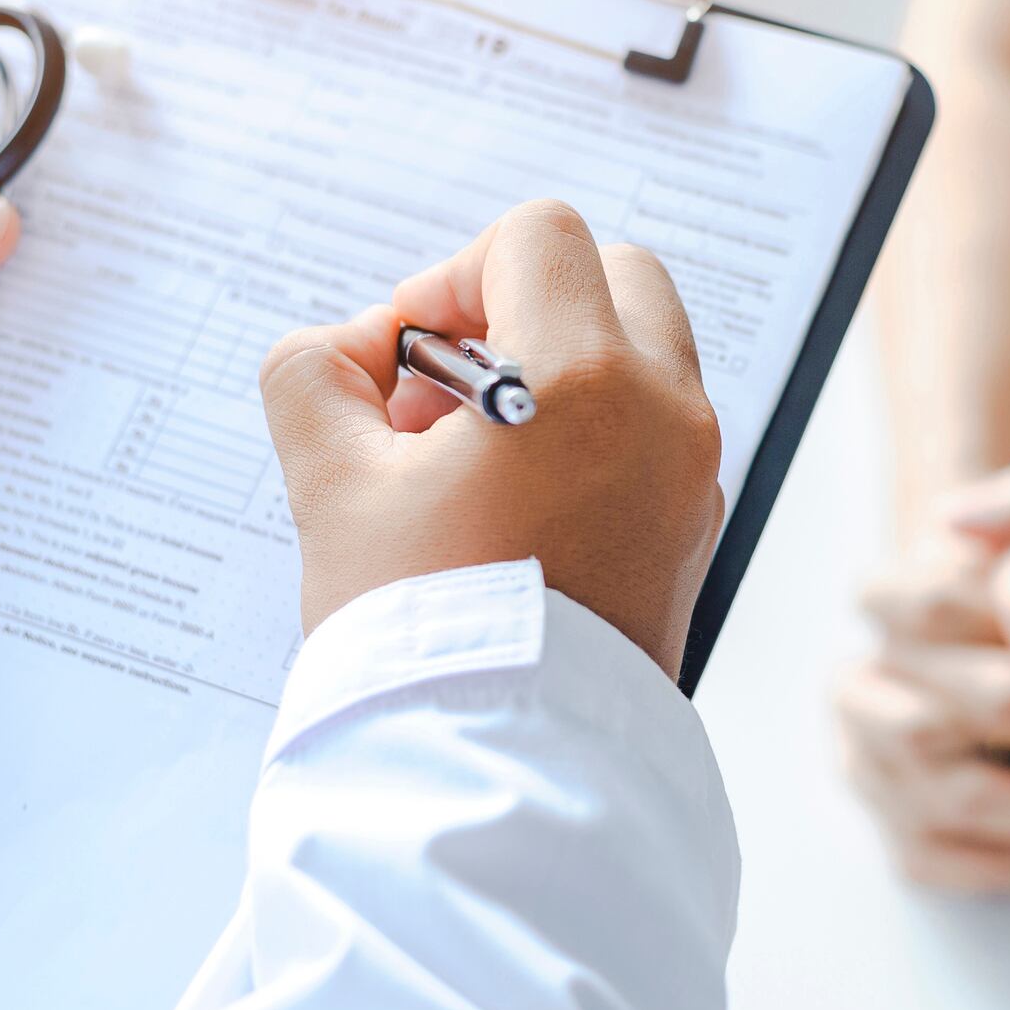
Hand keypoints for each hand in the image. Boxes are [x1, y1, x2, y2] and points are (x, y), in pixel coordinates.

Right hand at [259, 200, 724, 674]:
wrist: (502, 772)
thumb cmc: (419, 631)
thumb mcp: (328, 484)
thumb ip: (314, 374)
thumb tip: (357, 348)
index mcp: (586, 377)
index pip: (538, 237)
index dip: (453, 273)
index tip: (406, 354)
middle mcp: (666, 410)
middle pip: (612, 273)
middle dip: (521, 304)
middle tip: (443, 391)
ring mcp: (694, 470)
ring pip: (640, 349)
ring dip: (556, 363)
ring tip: (468, 456)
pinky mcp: (695, 524)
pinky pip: (653, 426)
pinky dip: (591, 426)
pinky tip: (510, 502)